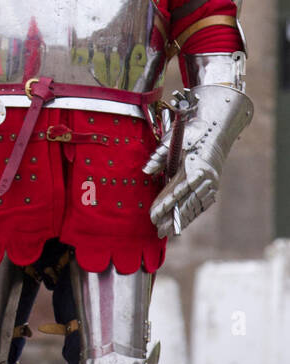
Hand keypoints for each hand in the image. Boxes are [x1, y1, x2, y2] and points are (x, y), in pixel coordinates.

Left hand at [144, 83, 251, 238]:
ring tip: (167, 232)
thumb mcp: (173, 141)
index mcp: (195, 167)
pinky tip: (182, 223)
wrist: (216, 130)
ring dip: (181, 220)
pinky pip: (202, 204)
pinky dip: (192, 215)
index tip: (153, 216)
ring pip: (195, 206)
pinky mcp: (214, 186)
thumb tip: (146, 170)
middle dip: (171, 218)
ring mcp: (212, 183)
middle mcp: (206, 178)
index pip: (177, 191)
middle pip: (187, 202)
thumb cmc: (191, 134)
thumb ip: (159, 157)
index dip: (165, 205)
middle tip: (157, 231)